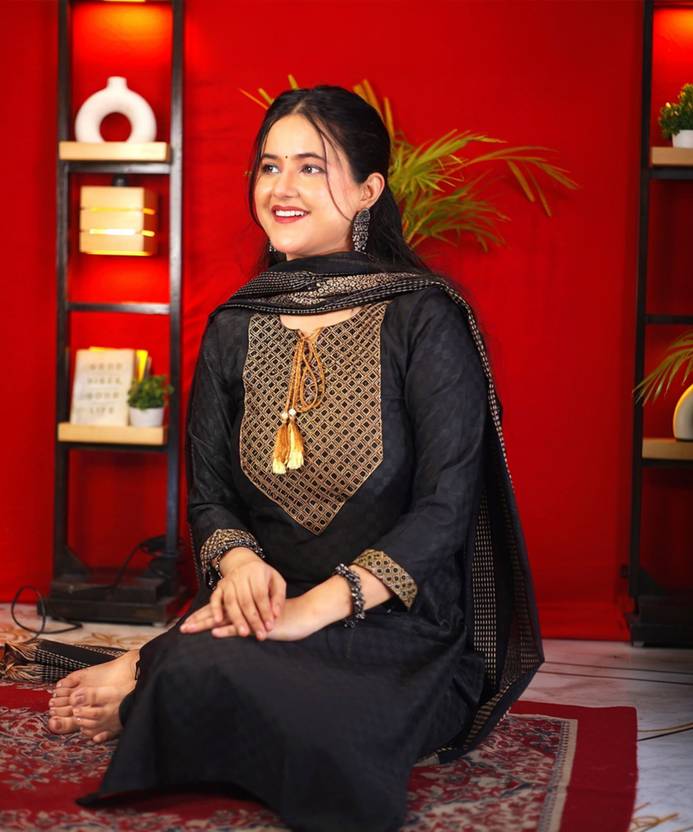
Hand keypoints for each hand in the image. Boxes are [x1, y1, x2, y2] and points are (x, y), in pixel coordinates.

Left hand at [181, 596, 321, 641]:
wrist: (301, 616)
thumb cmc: (281, 618)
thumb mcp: (262, 619)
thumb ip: (249, 620)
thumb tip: (235, 626)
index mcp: (243, 608)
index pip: (219, 611)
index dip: (202, 616)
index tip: (186, 622)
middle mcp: (244, 610)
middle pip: (216, 615)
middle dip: (197, 621)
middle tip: (181, 628)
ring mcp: (250, 617)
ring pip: (224, 620)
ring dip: (205, 624)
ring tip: (189, 629)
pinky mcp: (258, 625)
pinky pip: (240, 628)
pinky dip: (227, 630)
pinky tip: (214, 632)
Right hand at [183, 548, 285, 639]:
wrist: (244, 563)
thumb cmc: (264, 577)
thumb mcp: (277, 582)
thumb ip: (278, 598)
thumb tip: (275, 614)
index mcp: (257, 572)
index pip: (260, 594)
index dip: (265, 611)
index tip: (270, 626)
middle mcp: (241, 575)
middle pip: (246, 600)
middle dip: (253, 619)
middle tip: (260, 635)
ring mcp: (228, 581)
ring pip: (231, 601)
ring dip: (237, 619)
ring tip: (244, 633)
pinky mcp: (219, 586)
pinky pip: (215, 598)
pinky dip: (215, 609)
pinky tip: (218, 621)